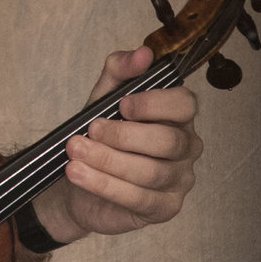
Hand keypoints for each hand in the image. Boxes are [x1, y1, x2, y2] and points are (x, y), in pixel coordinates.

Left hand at [35, 50, 201, 242]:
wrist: (77, 178)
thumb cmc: (99, 135)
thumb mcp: (102, 97)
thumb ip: (120, 70)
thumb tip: (144, 53)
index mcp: (177, 117)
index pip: (185, 104)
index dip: (155, 103)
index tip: (121, 104)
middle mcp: (186, 148)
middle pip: (168, 141)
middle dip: (123, 135)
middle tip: (90, 130)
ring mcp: (179, 180)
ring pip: (150, 172)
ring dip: (107, 160)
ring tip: (74, 151)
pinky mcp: (164, 208)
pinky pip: (139, 198)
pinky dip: (104, 185)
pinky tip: (79, 174)